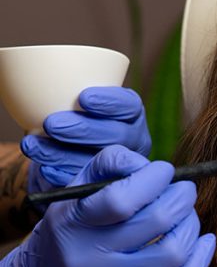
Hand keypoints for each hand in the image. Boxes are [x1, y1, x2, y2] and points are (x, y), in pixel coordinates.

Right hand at [17, 145, 214, 266]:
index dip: (154, 178)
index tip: (164, 171)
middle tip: (184, 191)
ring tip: (187, 216)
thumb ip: (113, 163)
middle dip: (182, 198)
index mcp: (74, 221)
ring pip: (172, 254)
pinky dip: (200, 261)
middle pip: (156, 222)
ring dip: (192, 226)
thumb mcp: (79, 187)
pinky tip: (205, 242)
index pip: (121, 199)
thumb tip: (151, 166)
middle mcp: (89, 258)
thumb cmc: (78, 224)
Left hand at [21, 86, 151, 193]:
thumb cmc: (78, 117)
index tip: (83, 97)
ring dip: (62, 153)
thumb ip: (74, 96)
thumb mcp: (83, 104)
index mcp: (132, 114)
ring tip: (32, 144)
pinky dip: (63, 174)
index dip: (109, 102)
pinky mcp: (106, 185)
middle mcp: (134, 140)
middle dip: (83, 129)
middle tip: (51, 124)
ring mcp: (123, 165)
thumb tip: (44, 81)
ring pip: (98, 160)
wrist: (78, 152)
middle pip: (116, 135)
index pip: (129, 105)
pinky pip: (87, 183)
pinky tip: (45, 168)